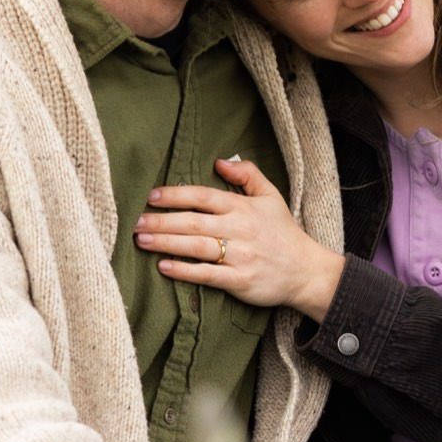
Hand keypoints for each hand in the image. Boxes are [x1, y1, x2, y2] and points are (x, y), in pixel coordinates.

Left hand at [134, 157, 345, 318]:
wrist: (306, 271)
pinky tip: (164, 267)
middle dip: (161, 221)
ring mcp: (240, 256)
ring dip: (166, 243)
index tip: (151, 196)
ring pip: (196, 247)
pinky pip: (207, 275)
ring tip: (141, 240)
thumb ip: (247, 174)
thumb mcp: (271, 196)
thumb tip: (220, 161)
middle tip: (134, 221)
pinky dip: (184, 271)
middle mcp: (239, 229)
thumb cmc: (284, 233)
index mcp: (243, 208)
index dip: (175, 195)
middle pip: (193, 222)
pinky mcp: (240, 280)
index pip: (203, 196)